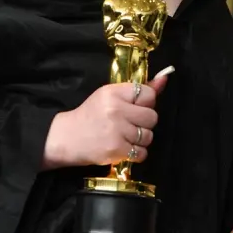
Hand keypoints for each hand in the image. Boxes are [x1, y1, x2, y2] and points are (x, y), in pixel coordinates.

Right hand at [42, 72, 169, 169]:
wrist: (67, 138)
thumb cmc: (91, 116)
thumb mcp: (110, 96)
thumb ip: (138, 90)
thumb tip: (164, 78)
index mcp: (113, 92)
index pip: (149, 94)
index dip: (144, 103)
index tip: (133, 108)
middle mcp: (116, 109)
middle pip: (152, 117)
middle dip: (143, 123)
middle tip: (128, 124)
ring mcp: (116, 131)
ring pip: (148, 136)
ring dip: (139, 139)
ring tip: (123, 137)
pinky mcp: (116, 150)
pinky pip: (141, 153)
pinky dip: (135, 153)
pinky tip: (123, 148)